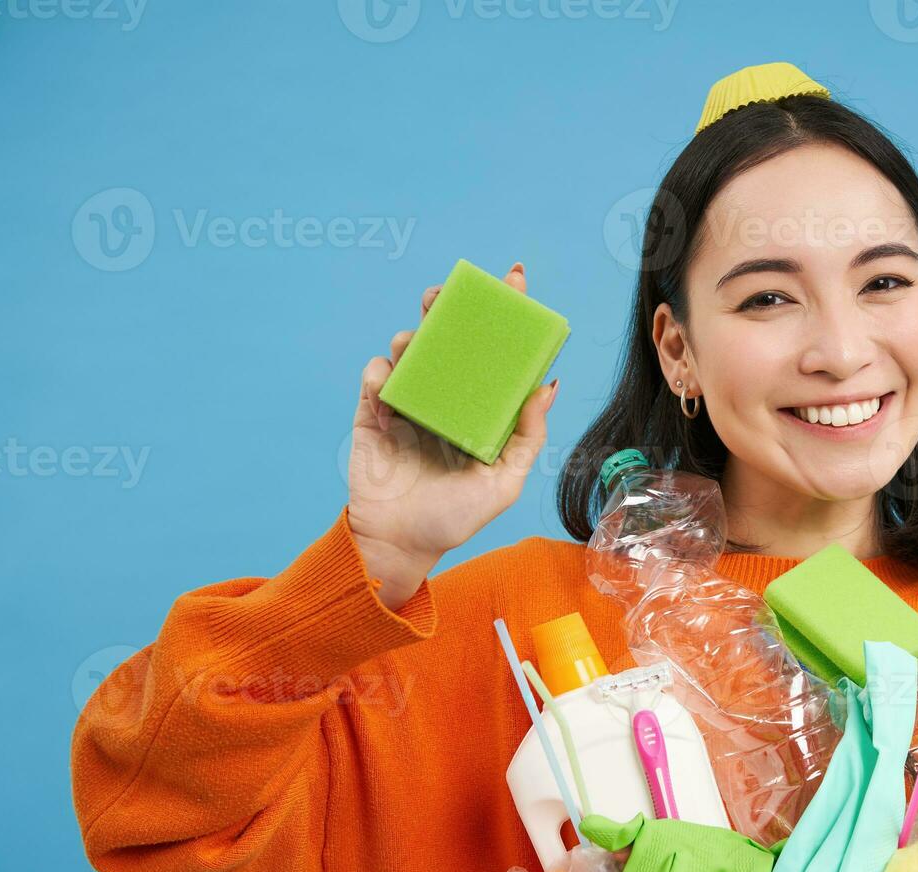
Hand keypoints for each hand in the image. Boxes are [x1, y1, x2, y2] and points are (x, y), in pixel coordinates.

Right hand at [346, 262, 558, 607]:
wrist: (400, 545)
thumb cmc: (456, 517)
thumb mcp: (504, 482)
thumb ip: (526, 437)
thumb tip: (546, 386)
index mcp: (479, 408)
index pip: (495, 352)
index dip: (506, 315)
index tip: (516, 279)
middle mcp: (446, 398)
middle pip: (449, 339)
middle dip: (449, 307)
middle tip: (448, 295)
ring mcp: (408, 403)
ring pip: (410, 350)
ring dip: (413, 334)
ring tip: (417, 336)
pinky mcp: (372, 414)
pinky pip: (375, 379)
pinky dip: (382, 369)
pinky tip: (390, 375)